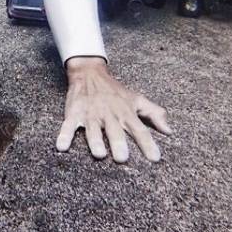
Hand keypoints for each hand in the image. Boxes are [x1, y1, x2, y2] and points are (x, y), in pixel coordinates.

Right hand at [56, 57, 171, 162]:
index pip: (140, 129)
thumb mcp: (137, 99)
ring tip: (99, 154)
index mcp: (126, 113)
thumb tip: (170, 131)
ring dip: (95, 141)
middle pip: (115, 130)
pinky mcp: (74, 113)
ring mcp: (91, 114)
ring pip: (92, 129)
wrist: (90, 73)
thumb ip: (154, 114)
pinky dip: (64, 135)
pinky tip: (61, 146)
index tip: (155, 158)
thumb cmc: (116, 91)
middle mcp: (109, 114)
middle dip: (118, 143)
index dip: (148, 144)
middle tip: (122, 158)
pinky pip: (68, 125)